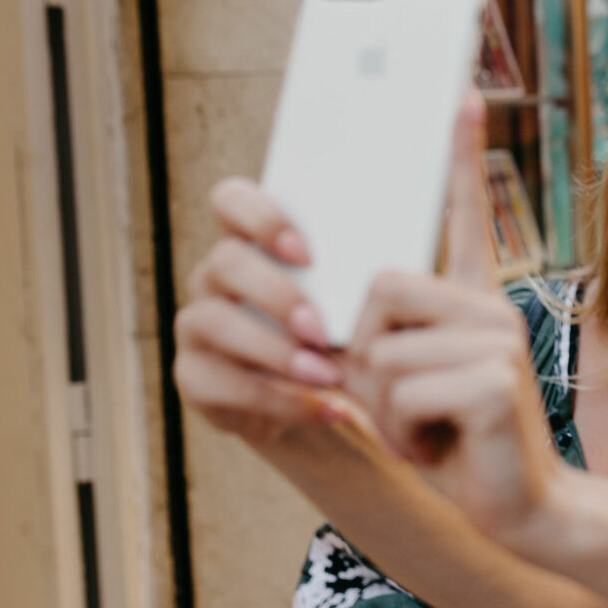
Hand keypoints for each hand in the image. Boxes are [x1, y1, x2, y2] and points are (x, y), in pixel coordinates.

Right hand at [173, 177, 352, 447]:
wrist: (327, 402)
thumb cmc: (349, 333)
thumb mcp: (358, 300)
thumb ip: (365, 268)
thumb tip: (413, 243)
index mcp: (252, 243)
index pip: (231, 200)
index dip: (262, 217)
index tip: (307, 253)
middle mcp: (215, 277)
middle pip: (225, 262)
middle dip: (276, 295)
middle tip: (322, 329)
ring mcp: (196, 325)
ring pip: (213, 321)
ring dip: (274, 350)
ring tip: (327, 374)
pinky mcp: (194, 376)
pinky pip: (220, 383)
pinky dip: (279, 399)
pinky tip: (325, 407)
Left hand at [346, 93, 560, 533]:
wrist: (524, 511)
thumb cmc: (461, 449)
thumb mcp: (413, 387)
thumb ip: (387, 343)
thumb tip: (337, 320)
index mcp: (474, 301)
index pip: (463, 213)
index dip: (461, 154)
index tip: (461, 92)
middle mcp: (491, 306)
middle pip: (380, 290)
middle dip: (367, 359)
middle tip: (406, 406)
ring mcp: (498, 338)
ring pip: (382, 347)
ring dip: (383, 406)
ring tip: (428, 431)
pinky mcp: (494, 379)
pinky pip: (401, 389)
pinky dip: (404, 431)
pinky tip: (443, 447)